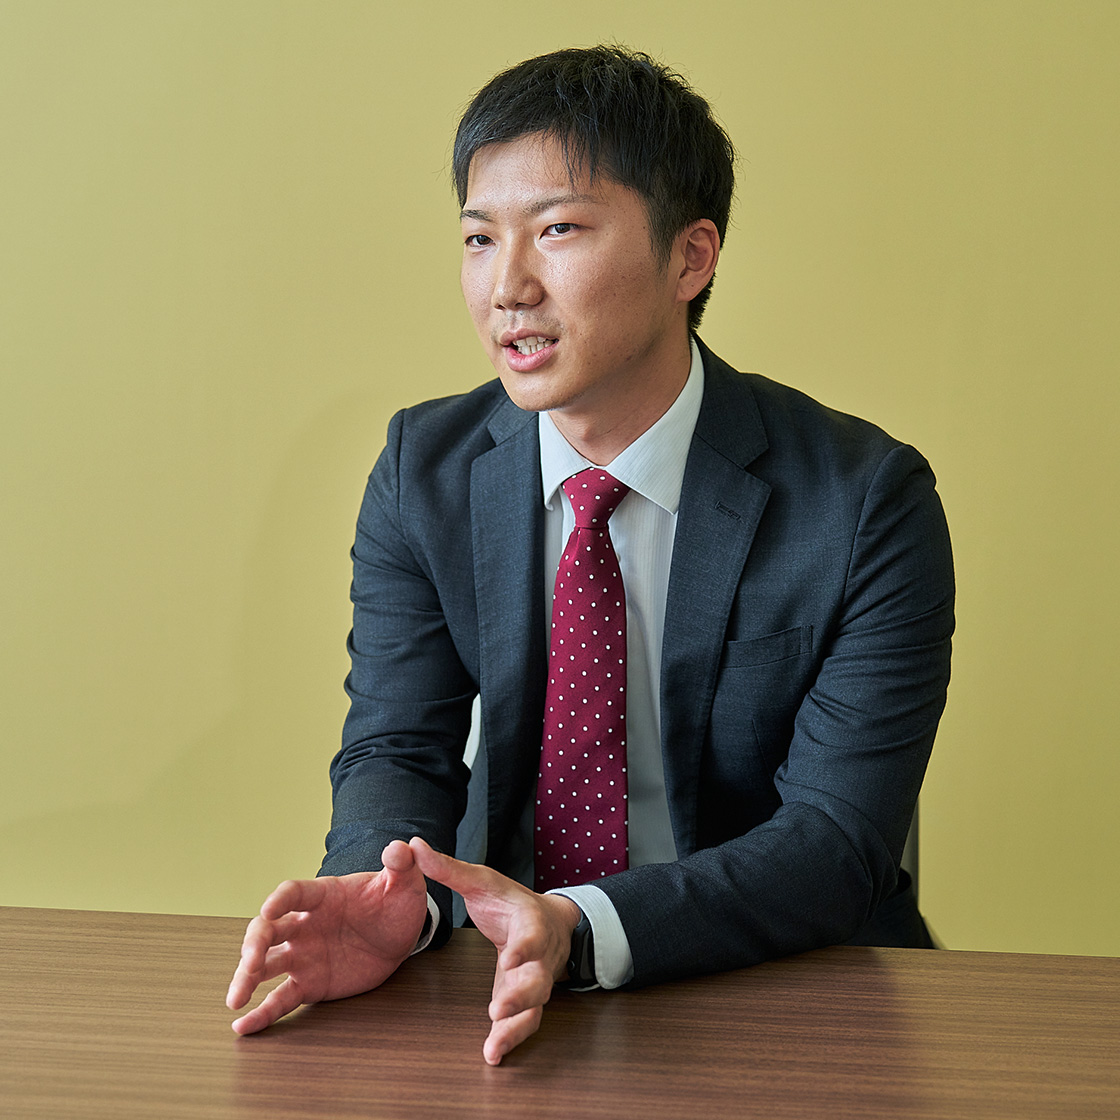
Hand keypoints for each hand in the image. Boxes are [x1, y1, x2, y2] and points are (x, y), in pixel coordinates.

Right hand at [226, 839, 428, 1033]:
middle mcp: (304, 924)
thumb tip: (400, 847)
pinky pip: (282, 998)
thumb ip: (401, 863)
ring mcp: (303, 954)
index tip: (268, 909)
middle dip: (255, 944)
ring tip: (235, 999)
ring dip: (247, 978)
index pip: (293, 892)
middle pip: (268, 929)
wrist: (400, 935)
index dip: (279, 900)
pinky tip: (244, 1026)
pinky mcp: (309, 983)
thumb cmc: (396, 902)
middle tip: (250, 962)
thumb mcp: (404, 881)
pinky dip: (262, 1013)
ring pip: (266, 965)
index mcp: (323, 895)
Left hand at [409, 836, 580, 1065]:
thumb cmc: (510, 901)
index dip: (526, 947)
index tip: (511, 958)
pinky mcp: (527, 1001)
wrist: (548, 921)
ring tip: (494, 1045)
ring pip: (534, 1009)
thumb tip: (414, 846)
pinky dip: (511, 1039)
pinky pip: (524, 1023)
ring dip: (516, 1026)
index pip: (532, 934)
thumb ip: (448, 869)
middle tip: (497, 1010)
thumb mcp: (481, 881)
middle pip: (538, 980)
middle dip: (520, 996)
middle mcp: (540, 956)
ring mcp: (536, 981)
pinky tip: (492, 1054)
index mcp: (531, 922)